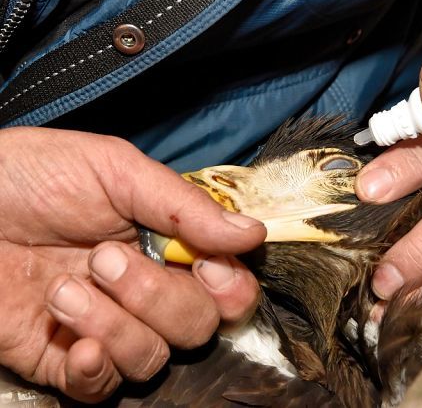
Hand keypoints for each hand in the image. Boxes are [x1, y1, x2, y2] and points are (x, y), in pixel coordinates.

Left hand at [0, 128, 265, 401]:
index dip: (229, 287)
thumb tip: (254, 234)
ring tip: (64, 287)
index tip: (203, 264)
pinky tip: (77, 343)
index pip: (229, 287)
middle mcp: (146, 292)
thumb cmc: (33, 174)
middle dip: (156, 296)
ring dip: (115, 324)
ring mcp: (106, 326)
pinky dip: (98, 371)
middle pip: (197, 327)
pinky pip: (105, 389)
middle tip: (104, 257)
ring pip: (153, 358)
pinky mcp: (61, 357)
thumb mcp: (115, 170)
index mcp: (169, 246)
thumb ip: (186, 206)